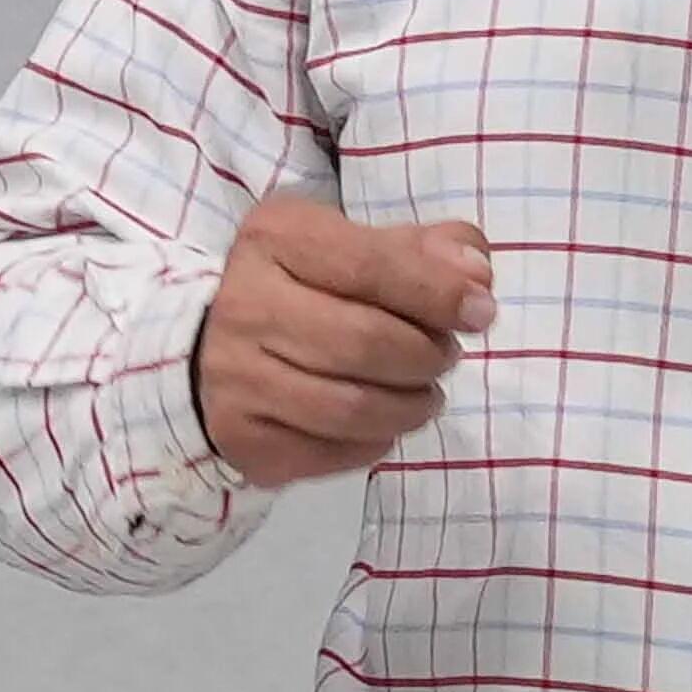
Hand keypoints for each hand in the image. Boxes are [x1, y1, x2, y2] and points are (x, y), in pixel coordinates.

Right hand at [191, 194, 491, 486]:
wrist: (210, 344)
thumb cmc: (305, 287)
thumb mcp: (355, 243)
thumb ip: (424, 249)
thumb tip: (476, 274)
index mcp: (275, 238)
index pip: (371, 265)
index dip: (438, 293)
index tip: (481, 313)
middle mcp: (243, 305)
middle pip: (365, 342)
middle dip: (426, 356)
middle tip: (443, 357)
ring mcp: (233, 376)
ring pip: (351, 408)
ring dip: (411, 407)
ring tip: (424, 394)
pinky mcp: (239, 435)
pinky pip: (331, 453)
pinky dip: (374, 442)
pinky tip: (381, 423)